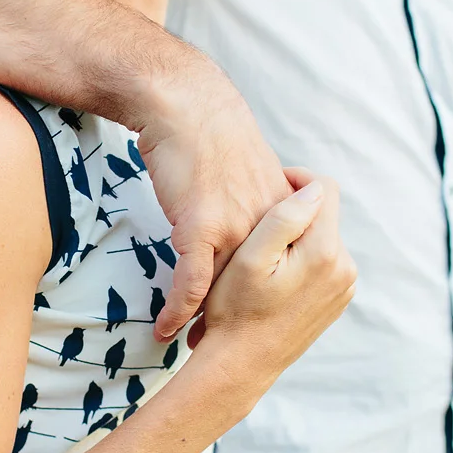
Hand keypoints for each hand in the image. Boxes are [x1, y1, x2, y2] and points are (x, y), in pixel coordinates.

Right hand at [136, 64, 292, 340]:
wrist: (189, 108)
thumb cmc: (216, 143)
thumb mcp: (259, 177)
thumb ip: (271, 210)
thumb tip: (273, 238)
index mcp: (284, 213)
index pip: (287, 269)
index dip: (269, 297)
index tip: (252, 317)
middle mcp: (265, 225)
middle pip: (256, 285)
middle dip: (240, 317)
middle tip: (224, 341)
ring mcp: (235, 228)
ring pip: (224, 291)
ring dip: (208, 321)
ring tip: (197, 344)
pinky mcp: (200, 228)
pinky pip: (189, 283)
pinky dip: (178, 310)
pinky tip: (165, 329)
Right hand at [198, 168, 356, 380]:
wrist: (242, 363)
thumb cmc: (237, 309)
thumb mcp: (250, 256)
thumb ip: (285, 217)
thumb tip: (314, 189)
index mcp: (325, 252)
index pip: (325, 189)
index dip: (296, 180)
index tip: (270, 188)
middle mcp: (344, 268)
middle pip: (324, 215)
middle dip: (295, 214)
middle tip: (257, 231)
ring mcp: (343, 287)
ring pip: (324, 238)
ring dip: (298, 238)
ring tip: (263, 258)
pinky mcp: (337, 300)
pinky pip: (324, 263)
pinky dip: (303, 260)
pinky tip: (275, 278)